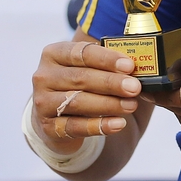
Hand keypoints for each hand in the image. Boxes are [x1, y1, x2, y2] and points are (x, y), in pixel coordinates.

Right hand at [30, 35, 142, 153]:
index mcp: (54, 54)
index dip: (107, 59)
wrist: (57, 115)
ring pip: (77, 102)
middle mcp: (44, 76)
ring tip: (131, 105)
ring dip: (108, 104)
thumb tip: (138, 66)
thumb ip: (109, 64)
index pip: (82, 53)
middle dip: (111, 83)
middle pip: (81, 78)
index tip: (130, 66)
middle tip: (135, 87)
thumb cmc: (81, 83)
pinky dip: (99, 126)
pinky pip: (75, 127)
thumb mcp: (90, 68)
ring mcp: (42, 103)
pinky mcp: (48, 127)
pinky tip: (118, 124)